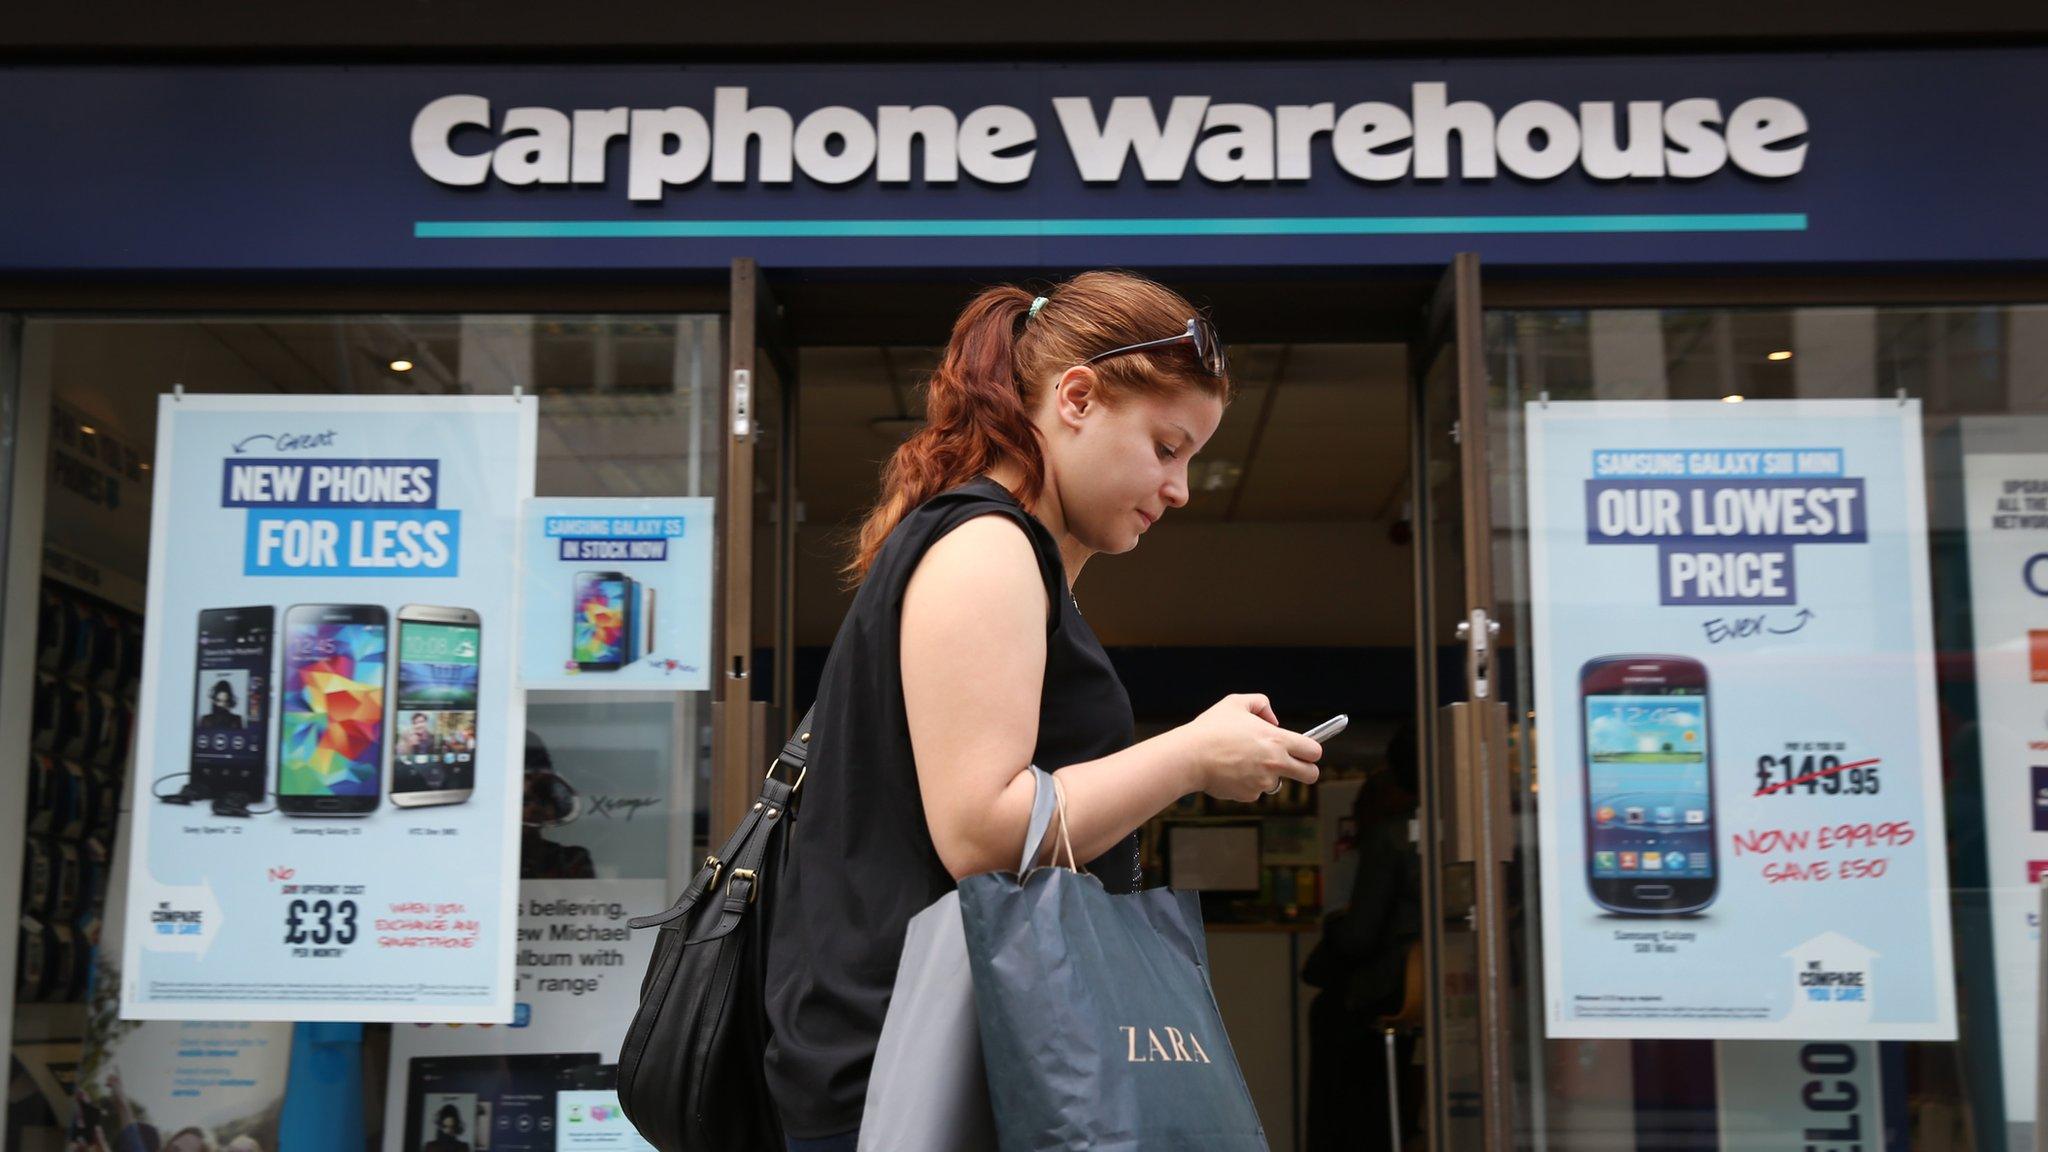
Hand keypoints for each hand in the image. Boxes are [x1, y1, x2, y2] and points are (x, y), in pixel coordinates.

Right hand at [1175, 694, 1322, 803]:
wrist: (1190, 756)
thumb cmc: (1211, 728)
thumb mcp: (1235, 702)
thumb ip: (1261, 704)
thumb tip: (1273, 720)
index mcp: (1277, 740)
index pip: (1314, 751)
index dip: (1312, 751)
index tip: (1305, 750)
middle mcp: (1275, 763)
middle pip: (1310, 775)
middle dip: (1307, 771)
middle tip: (1294, 766)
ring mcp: (1263, 781)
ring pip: (1276, 782)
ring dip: (1266, 774)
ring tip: (1242, 761)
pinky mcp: (1249, 795)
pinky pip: (1255, 790)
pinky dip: (1246, 783)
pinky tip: (1230, 771)